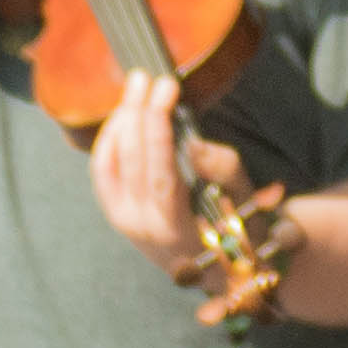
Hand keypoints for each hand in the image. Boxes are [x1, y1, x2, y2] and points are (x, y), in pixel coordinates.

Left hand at [89, 73, 259, 282]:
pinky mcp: (115, 212)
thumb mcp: (245, 201)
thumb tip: (193, 143)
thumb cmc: (238, 229)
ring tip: (135, 86)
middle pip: (131, 162)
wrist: (218, 270)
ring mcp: (122, 220)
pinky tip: (124, 114)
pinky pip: (102, 171)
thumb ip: (223, 170)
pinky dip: (109, 139)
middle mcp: (141, 227)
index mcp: (175, 228)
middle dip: (138, 113)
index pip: (160, 174)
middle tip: (149, 77)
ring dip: (121, 120)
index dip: (159, 129)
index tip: (166, 89)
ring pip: (110, 163)